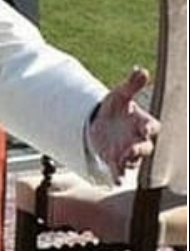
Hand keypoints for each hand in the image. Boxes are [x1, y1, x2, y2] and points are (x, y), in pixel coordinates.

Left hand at [88, 67, 160, 182]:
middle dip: (140, 149)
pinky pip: (119, 171)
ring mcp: (128, 152)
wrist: (99, 122)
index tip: (145, 128)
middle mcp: (138, 140)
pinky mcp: (115, 160)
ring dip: (129, 162)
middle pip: (145, 147)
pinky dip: (118, 175)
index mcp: (142, 123)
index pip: (152, 127)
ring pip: (133, 160)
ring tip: (123, 162)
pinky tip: (116, 180)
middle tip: (133, 150)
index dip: (149, 128)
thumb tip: (140, 69)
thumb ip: (131, 85)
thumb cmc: (115, 108)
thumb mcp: (119, 95)